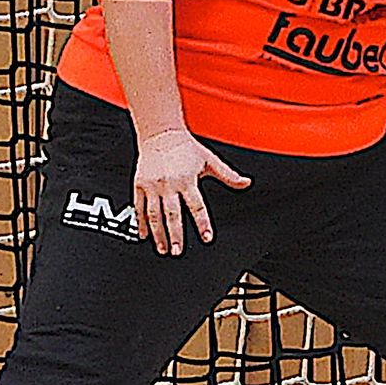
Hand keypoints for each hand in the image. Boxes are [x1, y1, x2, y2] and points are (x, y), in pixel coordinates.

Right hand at [133, 128, 250, 255]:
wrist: (160, 133)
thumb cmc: (185, 147)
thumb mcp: (209, 160)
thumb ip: (228, 175)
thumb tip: (246, 183)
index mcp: (187, 179)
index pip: (197, 206)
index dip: (203, 223)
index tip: (207, 238)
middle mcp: (169, 184)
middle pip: (173, 214)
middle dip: (175, 235)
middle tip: (178, 251)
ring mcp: (152, 186)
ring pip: (154, 214)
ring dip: (158, 234)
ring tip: (162, 249)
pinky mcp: (139, 185)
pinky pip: (139, 207)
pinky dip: (141, 222)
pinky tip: (144, 235)